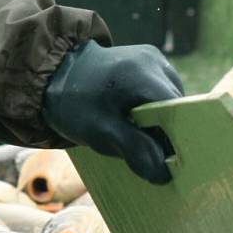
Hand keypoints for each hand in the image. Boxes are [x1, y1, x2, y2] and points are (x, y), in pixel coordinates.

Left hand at [43, 40, 182, 183]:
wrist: (54, 74)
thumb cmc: (75, 104)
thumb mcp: (101, 132)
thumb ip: (135, 151)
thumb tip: (164, 174)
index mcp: (142, 75)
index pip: (177, 112)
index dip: (177, 139)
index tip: (170, 162)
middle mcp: (155, 61)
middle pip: (177, 107)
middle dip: (167, 132)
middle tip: (148, 153)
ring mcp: (154, 58)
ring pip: (172, 102)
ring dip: (161, 122)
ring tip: (136, 132)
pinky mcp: (151, 60)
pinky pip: (163, 93)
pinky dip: (155, 110)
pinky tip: (136, 118)